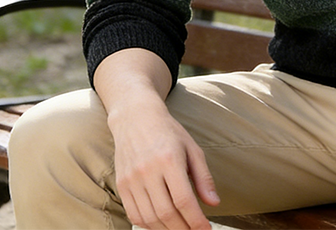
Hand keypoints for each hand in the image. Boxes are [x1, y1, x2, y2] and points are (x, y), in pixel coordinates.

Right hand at [108, 99, 219, 229]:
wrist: (136, 118)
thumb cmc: (169, 132)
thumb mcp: (192, 148)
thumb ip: (203, 177)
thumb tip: (214, 203)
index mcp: (169, 159)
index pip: (183, 200)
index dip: (196, 220)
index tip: (205, 229)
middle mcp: (148, 171)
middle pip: (166, 213)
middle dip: (183, 229)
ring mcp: (132, 179)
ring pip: (149, 218)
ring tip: (181, 229)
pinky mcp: (121, 185)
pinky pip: (134, 215)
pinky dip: (149, 225)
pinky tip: (162, 224)